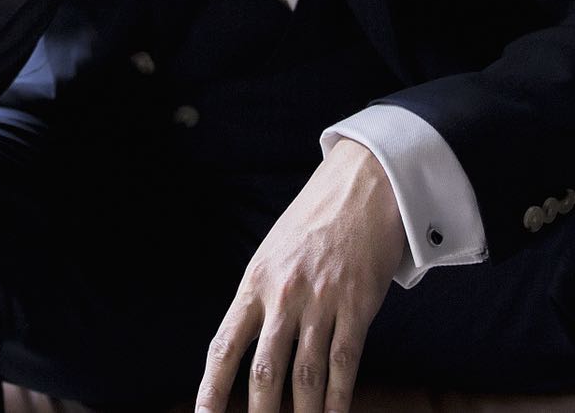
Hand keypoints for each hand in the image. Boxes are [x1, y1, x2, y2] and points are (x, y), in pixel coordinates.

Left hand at [195, 139, 405, 412]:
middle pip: (264, 373)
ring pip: (305, 377)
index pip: (225, 346)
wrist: (363, 183)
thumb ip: (259, 299)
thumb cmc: (314, 220)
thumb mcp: (273, 253)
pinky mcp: (357, 305)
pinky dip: (338, 400)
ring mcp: (322, 301)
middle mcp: (284, 294)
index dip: (211, 390)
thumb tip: (244, 351)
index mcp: (256, 280)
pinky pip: (344, 364)